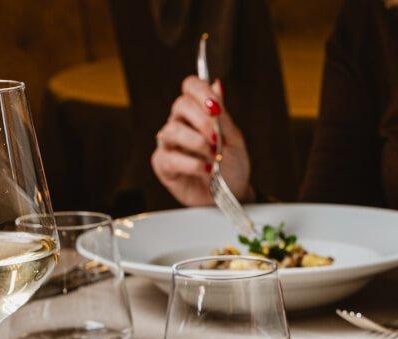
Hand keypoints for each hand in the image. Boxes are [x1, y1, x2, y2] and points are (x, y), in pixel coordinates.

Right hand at [150, 77, 251, 206]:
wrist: (231, 196)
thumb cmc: (232, 167)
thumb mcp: (234, 140)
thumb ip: (222, 116)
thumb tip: (216, 84)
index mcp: (198, 112)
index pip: (191, 87)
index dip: (201, 92)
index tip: (215, 107)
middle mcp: (181, 124)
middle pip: (180, 105)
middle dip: (201, 120)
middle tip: (216, 138)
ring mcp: (170, 144)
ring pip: (172, 130)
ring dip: (197, 143)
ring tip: (213, 157)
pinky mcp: (163, 164)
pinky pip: (170, 157)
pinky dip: (191, 164)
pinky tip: (205, 170)